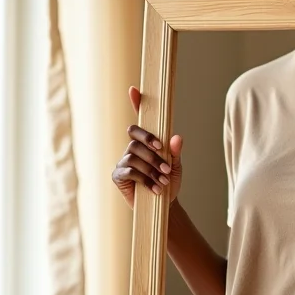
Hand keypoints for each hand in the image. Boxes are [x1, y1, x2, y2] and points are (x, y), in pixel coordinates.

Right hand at [111, 86, 182, 209]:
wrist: (165, 205)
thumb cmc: (169, 182)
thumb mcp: (176, 166)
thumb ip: (175, 152)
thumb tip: (177, 137)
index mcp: (147, 141)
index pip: (141, 120)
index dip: (136, 103)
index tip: (134, 89)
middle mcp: (132, 147)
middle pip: (135, 136)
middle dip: (151, 148)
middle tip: (166, 163)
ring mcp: (124, 161)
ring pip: (134, 155)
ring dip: (152, 168)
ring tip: (164, 180)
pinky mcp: (118, 175)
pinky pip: (130, 171)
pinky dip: (146, 179)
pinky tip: (156, 188)